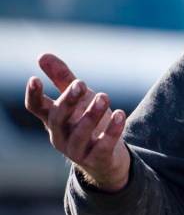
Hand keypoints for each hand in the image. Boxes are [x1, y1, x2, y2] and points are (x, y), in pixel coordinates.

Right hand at [25, 53, 131, 191]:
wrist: (108, 159)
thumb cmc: (89, 123)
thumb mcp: (78, 99)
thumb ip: (63, 79)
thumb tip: (43, 55)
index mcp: (53, 120)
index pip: (36, 108)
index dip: (33, 95)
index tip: (34, 79)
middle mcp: (61, 136)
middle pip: (58, 119)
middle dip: (68, 101)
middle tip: (81, 83)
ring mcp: (78, 150)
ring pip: (81, 133)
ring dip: (92, 114)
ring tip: (104, 97)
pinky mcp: (98, 159)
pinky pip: (104, 146)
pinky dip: (112, 130)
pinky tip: (120, 114)